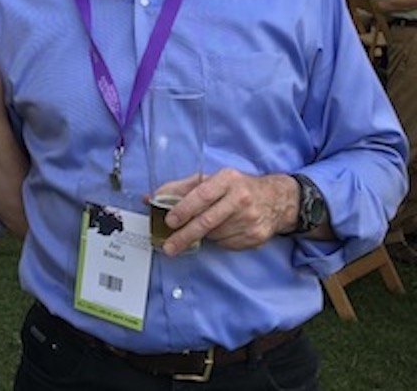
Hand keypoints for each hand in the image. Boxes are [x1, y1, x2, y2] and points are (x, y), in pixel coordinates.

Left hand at [157, 169, 296, 255]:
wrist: (277, 200)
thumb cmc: (237, 187)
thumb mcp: (211, 180)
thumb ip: (180, 189)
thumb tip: (151, 198)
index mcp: (227, 180)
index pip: (202, 195)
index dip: (184, 209)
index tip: (169, 221)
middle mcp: (241, 198)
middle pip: (207, 221)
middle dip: (185, 236)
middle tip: (169, 246)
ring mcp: (250, 219)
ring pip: (215, 235)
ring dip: (203, 236)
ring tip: (204, 228)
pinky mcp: (256, 236)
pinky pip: (227, 244)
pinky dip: (218, 241)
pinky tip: (223, 231)